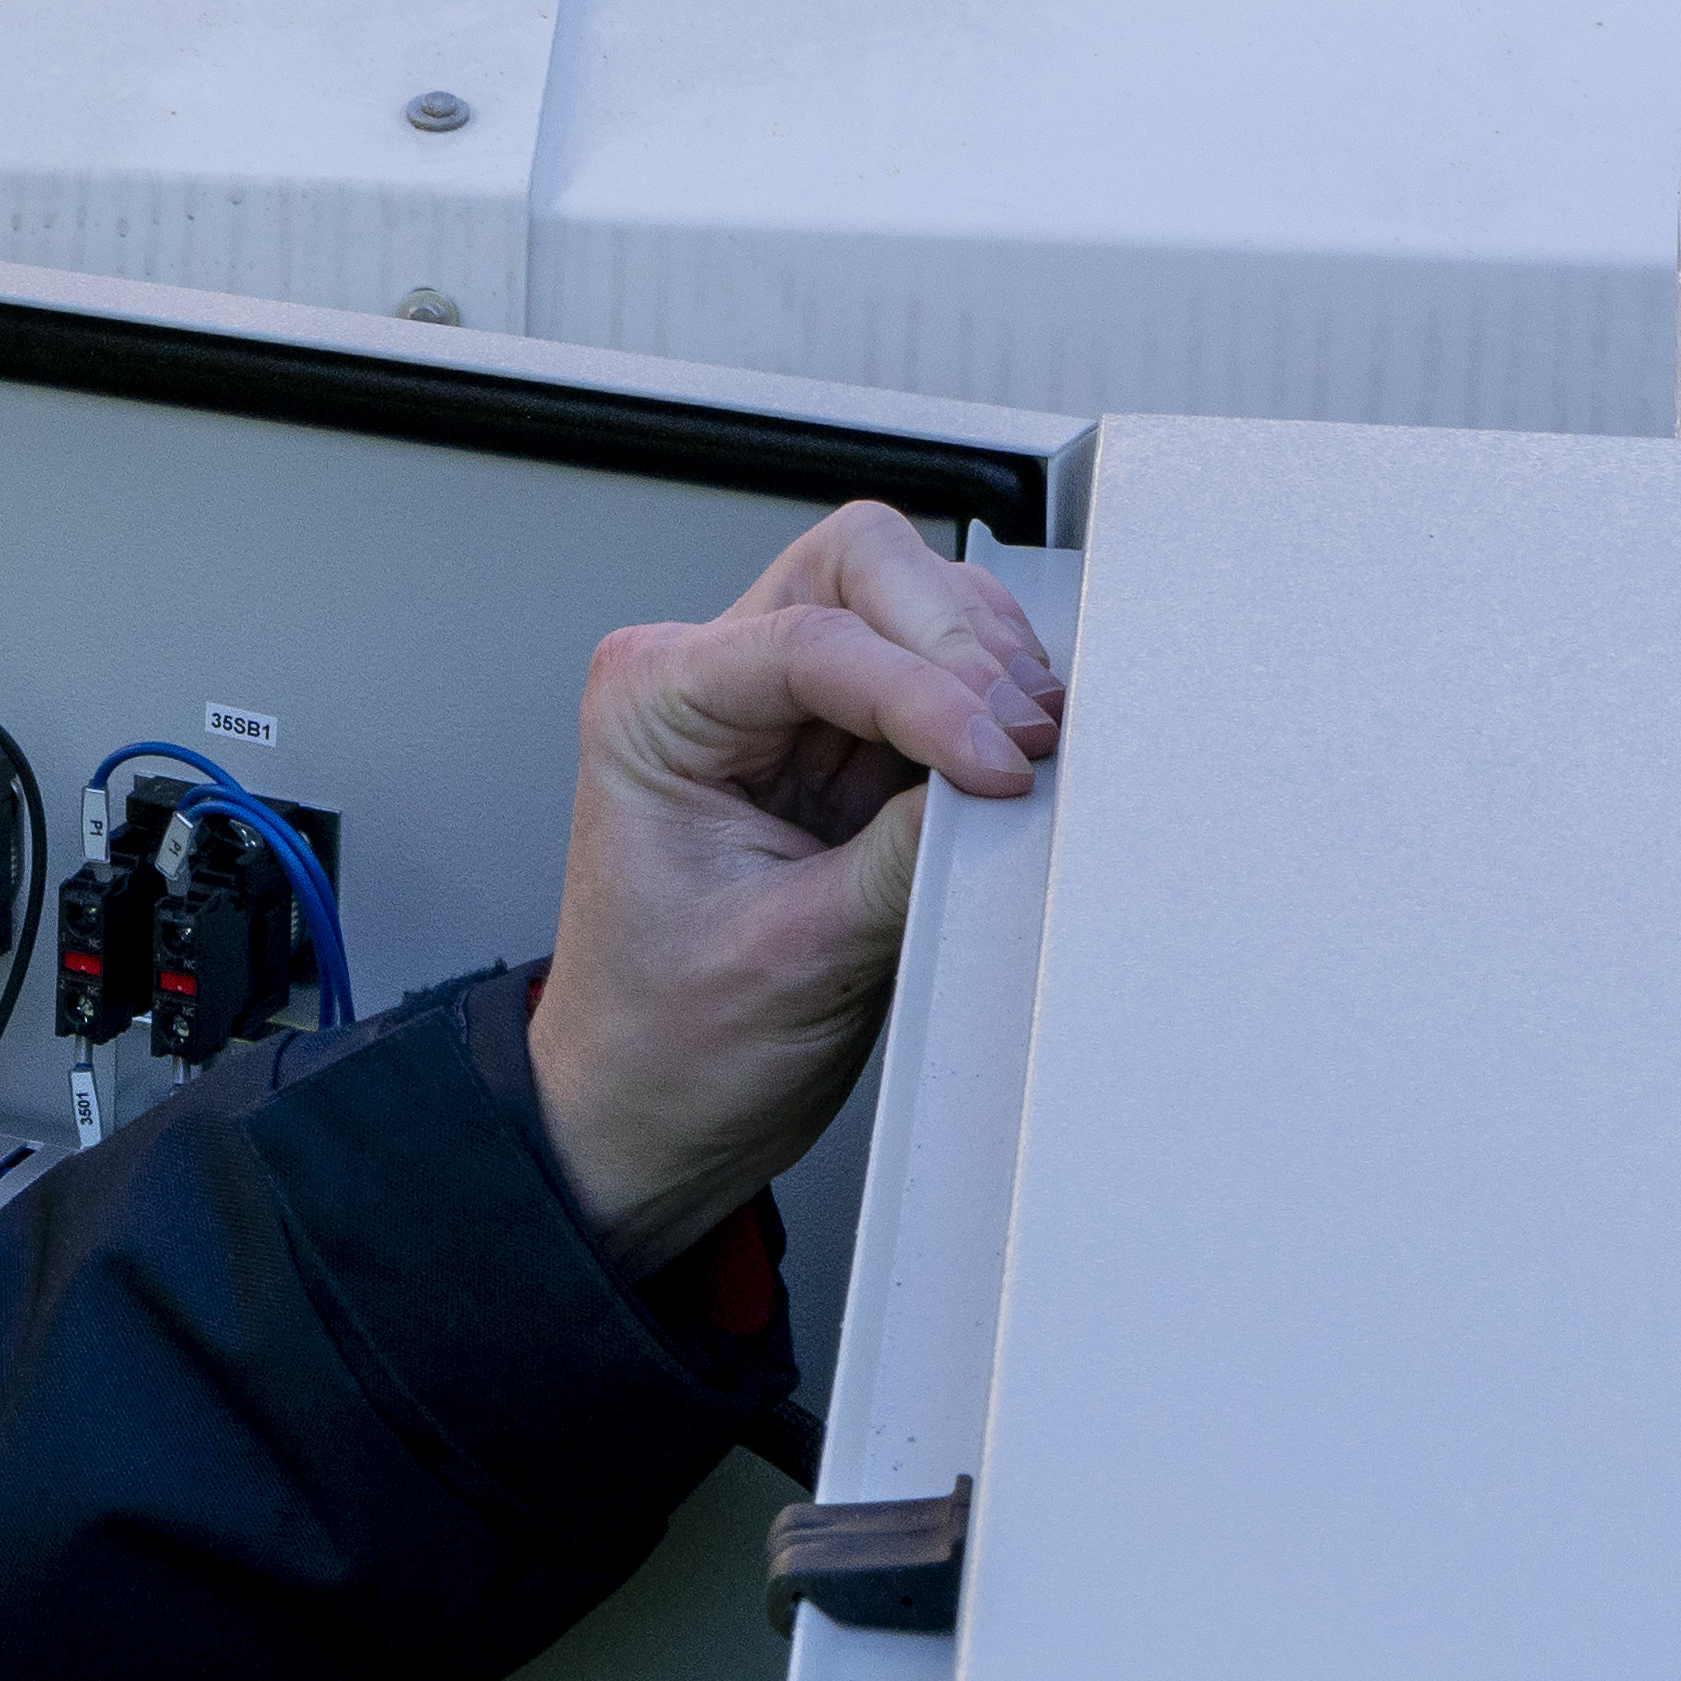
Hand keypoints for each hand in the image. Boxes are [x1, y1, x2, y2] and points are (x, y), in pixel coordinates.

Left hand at [520, 503, 1064, 1273]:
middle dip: (956, 638)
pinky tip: (1018, 762)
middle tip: (1023, 734)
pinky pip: (941, 678)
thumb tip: (1007, 784)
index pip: (812, 640)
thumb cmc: (666, 1043)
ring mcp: (783, 704)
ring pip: (913, 602)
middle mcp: (708, 678)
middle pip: (863, 566)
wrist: (649, 1113)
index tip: (1001, 767)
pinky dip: (994, 703)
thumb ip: (902, 859)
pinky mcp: (848, 747)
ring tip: (1030, 754)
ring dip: (987, 666)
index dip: (927, 692)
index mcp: (650, 705)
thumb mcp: (795, 958)